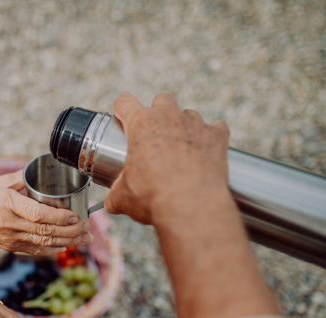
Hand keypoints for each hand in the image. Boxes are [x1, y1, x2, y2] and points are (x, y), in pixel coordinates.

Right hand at [0, 170, 92, 255]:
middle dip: (70, 230)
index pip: (37, 214)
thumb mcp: (0, 182)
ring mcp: (10, 238)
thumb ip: (23, 177)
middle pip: (45, 230)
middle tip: (87, 227)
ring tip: (85, 237)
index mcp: (6, 203)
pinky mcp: (12, 247)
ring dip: (68, 241)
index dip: (58, 217)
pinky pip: (36, 250)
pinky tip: (67, 245)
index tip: (74, 215)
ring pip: (44, 243)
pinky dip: (54, 249)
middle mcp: (9, 223)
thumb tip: (46, 167)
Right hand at [104, 92, 230, 223]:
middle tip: (155, 135)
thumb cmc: (153, 197)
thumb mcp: (122, 197)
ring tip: (180, 148)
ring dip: (184, 126)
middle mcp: (169, 117)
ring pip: (189, 113)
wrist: (191, 206)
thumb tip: (112, 202)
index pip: (125, 101)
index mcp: (141, 124)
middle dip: (158, 112)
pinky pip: (217, 127)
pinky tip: (205, 150)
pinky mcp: (218, 137)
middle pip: (162, 99)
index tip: (122, 118)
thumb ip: (114, 194)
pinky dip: (211, 137)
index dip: (121, 108)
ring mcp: (195, 124)